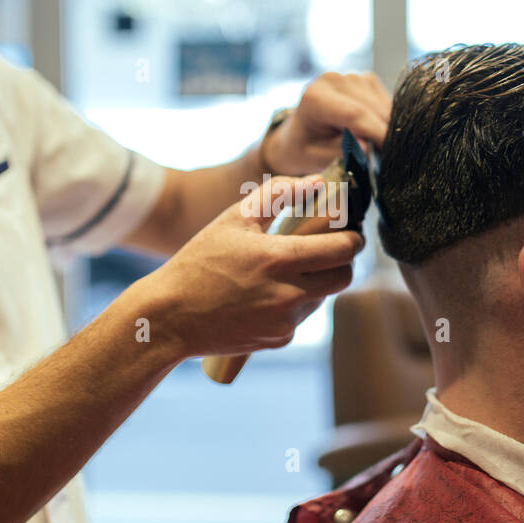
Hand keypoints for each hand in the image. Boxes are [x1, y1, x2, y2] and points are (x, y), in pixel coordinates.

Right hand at [132, 175, 364, 360]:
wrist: (170, 317)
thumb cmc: (199, 262)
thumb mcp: (235, 218)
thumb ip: (279, 193)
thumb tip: (316, 182)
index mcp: (278, 259)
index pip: (343, 250)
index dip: (353, 238)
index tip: (349, 231)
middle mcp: (288, 294)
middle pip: (344, 277)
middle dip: (343, 261)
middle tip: (328, 248)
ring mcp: (285, 322)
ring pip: (324, 297)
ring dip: (317, 281)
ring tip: (286, 269)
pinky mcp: (279, 340)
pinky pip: (301, 317)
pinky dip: (294, 302)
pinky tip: (267, 293)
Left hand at [263, 70, 390, 175]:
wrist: (298, 133)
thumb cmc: (304, 148)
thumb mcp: (316, 157)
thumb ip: (340, 151)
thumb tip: (368, 148)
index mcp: (315, 97)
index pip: (354, 114)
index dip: (376, 133)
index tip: (392, 152)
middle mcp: (333, 80)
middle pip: (373, 108)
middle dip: (384, 133)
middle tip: (387, 156)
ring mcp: (351, 76)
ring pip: (384, 105)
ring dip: (386, 126)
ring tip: (376, 145)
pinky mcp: (365, 79)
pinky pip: (386, 101)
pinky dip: (386, 119)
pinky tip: (374, 130)